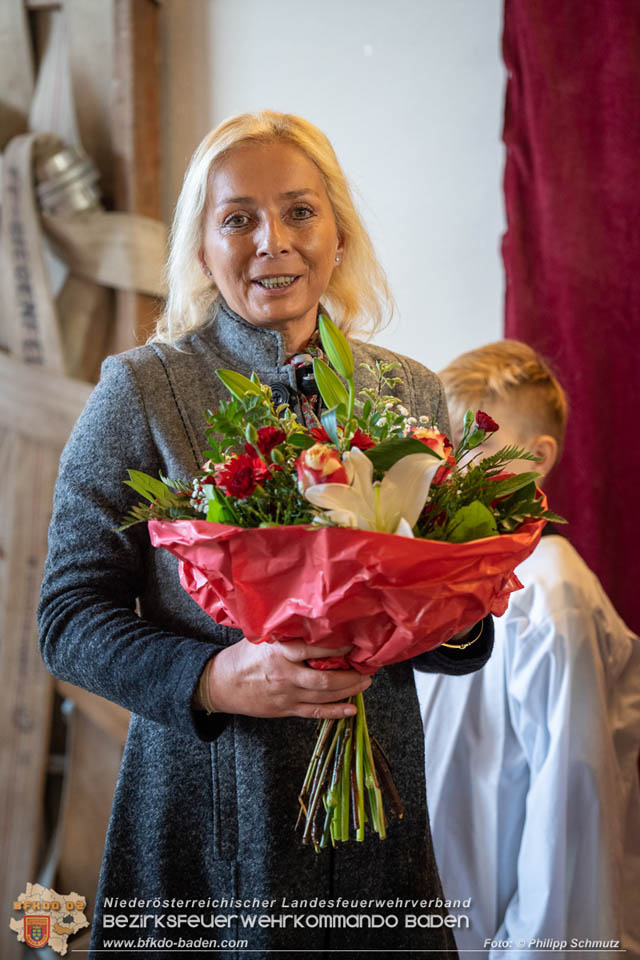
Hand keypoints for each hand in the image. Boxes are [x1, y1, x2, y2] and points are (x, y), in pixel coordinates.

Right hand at [205, 638, 371, 718]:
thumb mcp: (262, 637)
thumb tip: (316, 619)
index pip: (314, 648)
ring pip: (324, 696)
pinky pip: (315, 713)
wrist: (221, 684)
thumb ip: (286, 632)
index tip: (354, 641)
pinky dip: (336, 712)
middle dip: (351, 675)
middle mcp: (285, 674)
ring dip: (349, 690)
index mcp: (279, 652)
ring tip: (365, 683)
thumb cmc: (244, 656)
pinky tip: (352, 708)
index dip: (338, 646)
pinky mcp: (286, 709)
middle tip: (367, 668)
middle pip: (325, 678)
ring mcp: (286, 695)